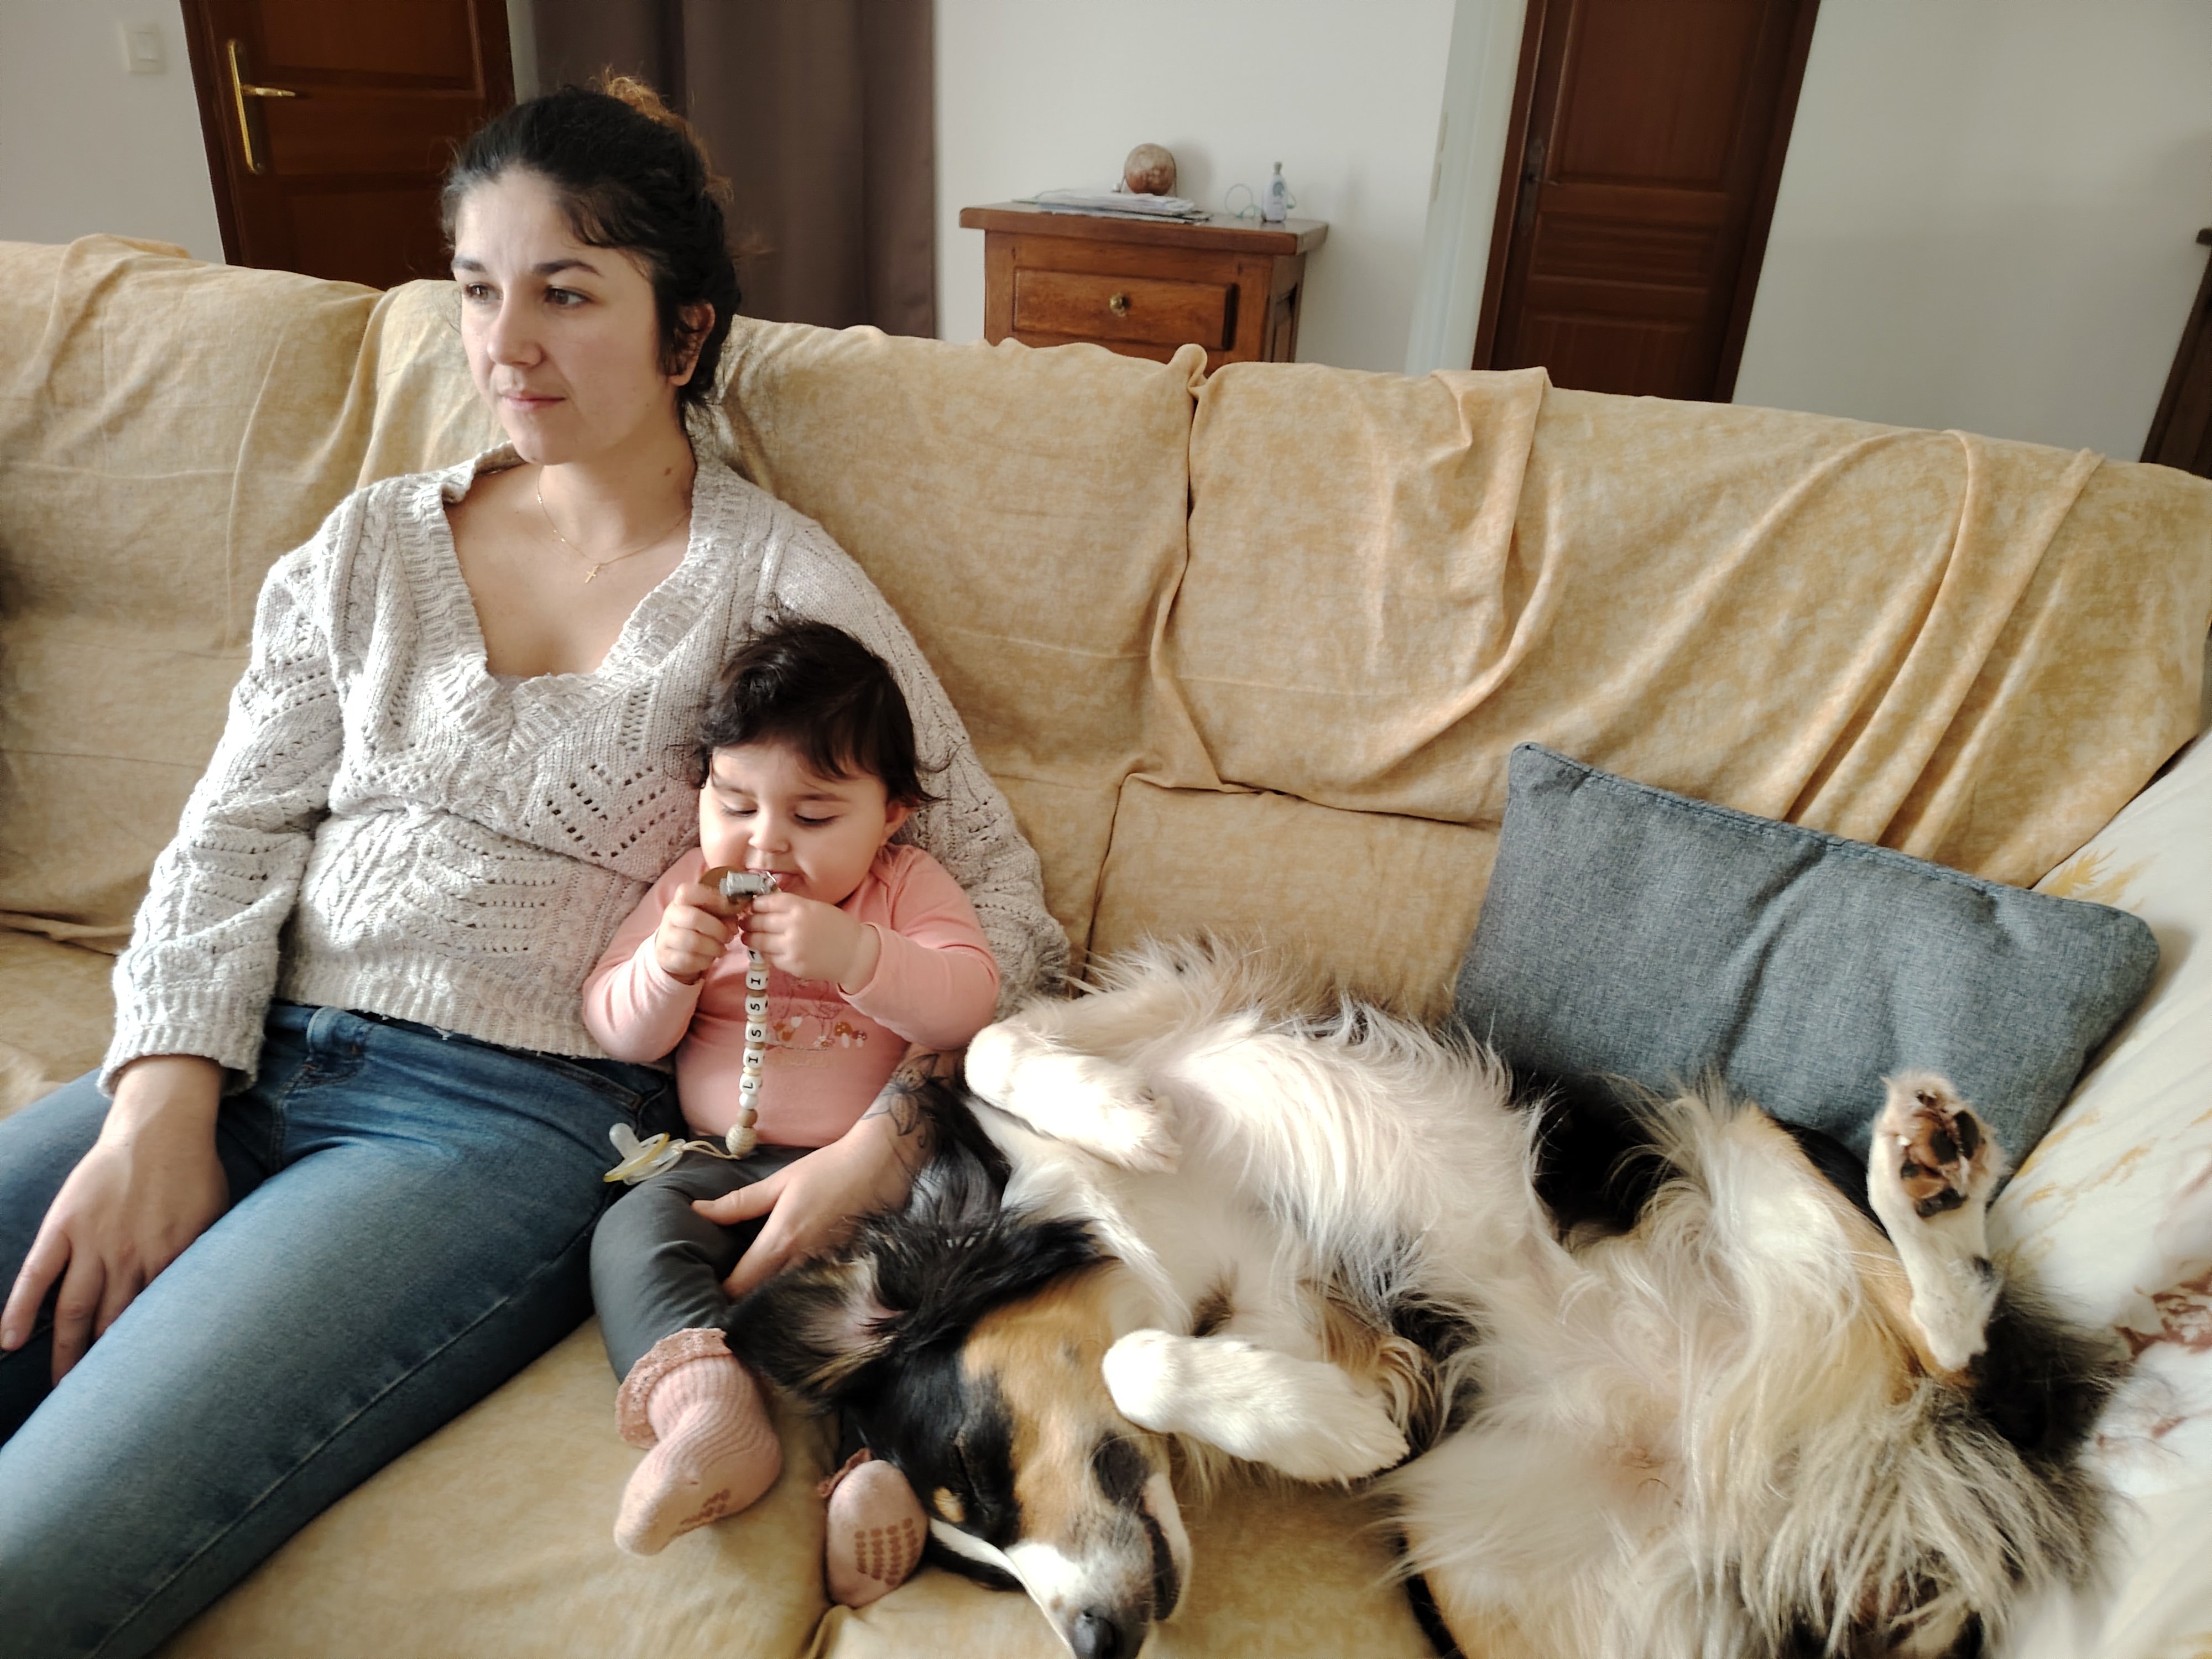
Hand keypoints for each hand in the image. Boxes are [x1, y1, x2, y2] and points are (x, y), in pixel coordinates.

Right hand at [1, 1055, 227, 1381]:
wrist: (162, 1125)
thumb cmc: (194, 1174)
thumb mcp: (216, 1219)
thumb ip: (205, 1260)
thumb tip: (208, 1302)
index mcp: (172, 1257)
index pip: (155, 1322)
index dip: (146, 1359)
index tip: (143, 1394)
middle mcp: (130, 1256)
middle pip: (112, 1325)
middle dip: (104, 1369)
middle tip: (96, 1408)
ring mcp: (93, 1241)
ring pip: (73, 1309)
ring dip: (65, 1352)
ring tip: (60, 1391)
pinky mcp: (64, 1224)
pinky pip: (37, 1273)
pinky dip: (19, 1307)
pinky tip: (7, 1341)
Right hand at [654, 880, 734, 981]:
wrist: (675, 948)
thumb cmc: (699, 927)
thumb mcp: (712, 914)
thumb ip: (725, 914)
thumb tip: (733, 925)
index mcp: (680, 900)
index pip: (688, 892)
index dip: (713, 899)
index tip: (731, 908)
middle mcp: (670, 916)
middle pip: (694, 918)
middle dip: (718, 929)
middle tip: (729, 936)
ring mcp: (666, 937)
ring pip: (693, 942)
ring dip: (714, 947)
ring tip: (722, 949)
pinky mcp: (667, 957)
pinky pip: (690, 960)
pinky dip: (706, 961)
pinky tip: (710, 958)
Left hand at [699, 1046, 944, 1296]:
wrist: (881, 1163)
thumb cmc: (828, 1168)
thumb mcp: (778, 1182)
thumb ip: (737, 1203)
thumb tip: (697, 1212)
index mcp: (782, 1240)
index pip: (741, 1284)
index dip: (722, 1293)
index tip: (709, 1292)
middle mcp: (804, 1262)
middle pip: (763, 1299)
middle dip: (743, 1302)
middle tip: (726, 1299)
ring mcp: (827, 1270)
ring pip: (789, 1299)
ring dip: (770, 1301)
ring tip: (753, 1297)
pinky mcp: (844, 1270)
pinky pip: (813, 1292)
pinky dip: (797, 1295)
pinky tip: (790, 1290)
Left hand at [738, 893, 878, 989]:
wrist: (856, 954)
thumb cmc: (837, 927)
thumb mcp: (816, 907)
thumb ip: (792, 906)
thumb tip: (763, 905)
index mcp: (800, 907)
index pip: (765, 902)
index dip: (755, 904)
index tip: (751, 906)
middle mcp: (793, 926)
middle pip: (758, 921)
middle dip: (748, 921)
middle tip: (744, 922)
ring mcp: (791, 947)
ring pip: (758, 941)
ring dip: (750, 938)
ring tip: (748, 937)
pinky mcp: (791, 965)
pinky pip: (769, 958)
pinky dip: (766, 953)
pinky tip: (767, 950)